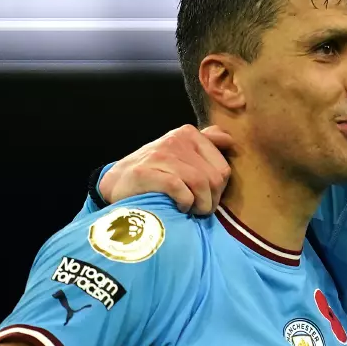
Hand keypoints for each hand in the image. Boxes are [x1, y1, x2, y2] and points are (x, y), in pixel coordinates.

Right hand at [98, 124, 232, 215]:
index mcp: (189, 134)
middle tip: (200, 209)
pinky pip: (180, 190)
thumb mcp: (180, 152)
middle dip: (211, 200)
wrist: (117, 182)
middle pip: (214, 178)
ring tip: (192, 211)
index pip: (223, 168)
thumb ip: (205, 143)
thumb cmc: (155, 171)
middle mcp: (176, 140)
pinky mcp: (147, 172)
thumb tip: (229, 139)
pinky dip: (185, 203)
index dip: (220, 189)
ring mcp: (161, 155)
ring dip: (200, 205)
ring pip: (201, 183)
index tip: (208, 198)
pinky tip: (179, 207)